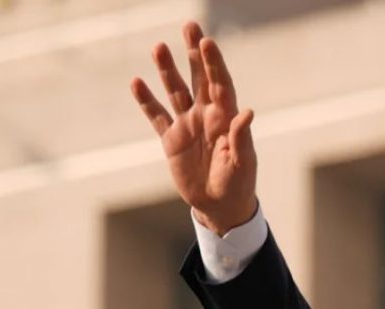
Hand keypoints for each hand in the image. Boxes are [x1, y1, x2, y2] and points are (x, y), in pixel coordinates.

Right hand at [131, 21, 256, 234]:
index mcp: (226, 118)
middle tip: (189, 26)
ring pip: (175, 91)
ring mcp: (188, 125)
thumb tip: (247, 112)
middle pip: (199, 78)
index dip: (214, 63)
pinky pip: (157, 115)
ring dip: (167, 70)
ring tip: (158, 47)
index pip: (221, 84)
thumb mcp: (242, 163)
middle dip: (194, 53)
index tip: (207, 41)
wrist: (220, 206)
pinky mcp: (171, 139)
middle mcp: (207, 116)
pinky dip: (147, 100)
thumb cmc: (238, 184)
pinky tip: (137, 82)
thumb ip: (242, 138)